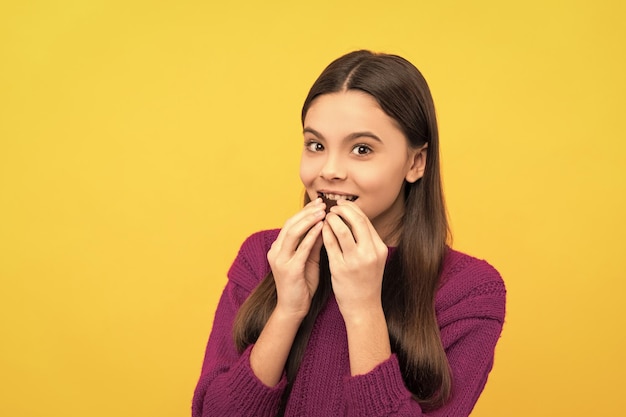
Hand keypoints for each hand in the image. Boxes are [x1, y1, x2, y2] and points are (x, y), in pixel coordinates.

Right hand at [267, 198, 325, 319]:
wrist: (293, 308)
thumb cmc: (302, 284)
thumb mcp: (309, 259)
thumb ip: (313, 243)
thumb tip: (324, 225)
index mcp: (278, 248)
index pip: (291, 223)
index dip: (305, 211)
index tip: (320, 203)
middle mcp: (276, 251)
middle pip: (290, 224)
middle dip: (307, 212)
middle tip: (323, 203)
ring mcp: (280, 260)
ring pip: (293, 232)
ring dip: (309, 220)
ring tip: (323, 211)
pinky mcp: (289, 269)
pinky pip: (301, 248)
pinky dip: (311, 236)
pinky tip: (322, 227)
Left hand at [321, 200, 388, 321]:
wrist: (363, 308)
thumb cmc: (366, 282)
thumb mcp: (374, 259)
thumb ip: (367, 241)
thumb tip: (354, 218)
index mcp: (379, 248)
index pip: (365, 220)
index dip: (352, 209)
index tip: (342, 205)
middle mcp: (370, 252)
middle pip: (356, 220)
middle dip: (342, 209)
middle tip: (332, 207)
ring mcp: (355, 260)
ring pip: (342, 229)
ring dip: (331, 219)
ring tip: (325, 217)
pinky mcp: (340, 268)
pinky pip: (330, 243)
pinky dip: (324, 232)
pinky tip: (320, 229)